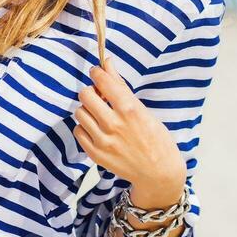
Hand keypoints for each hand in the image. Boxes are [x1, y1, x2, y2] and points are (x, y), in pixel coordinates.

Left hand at [73, 56, 186, 200]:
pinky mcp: (95, 154)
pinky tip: (98, 129)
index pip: (102, 81)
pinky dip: (85, 127)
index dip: (97, 73)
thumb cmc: (156, 139)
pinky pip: (78, 131)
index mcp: (129, 109)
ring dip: (88, 110)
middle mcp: (114, 124)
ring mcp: (103, 141)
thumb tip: (106, 63)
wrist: (158, 173)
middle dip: (92, 92)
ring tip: (100, 115)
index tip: (97, 72)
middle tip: (100, 96)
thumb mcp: (142, 109)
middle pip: (85, 95)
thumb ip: (120, 86)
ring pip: (80, 113)